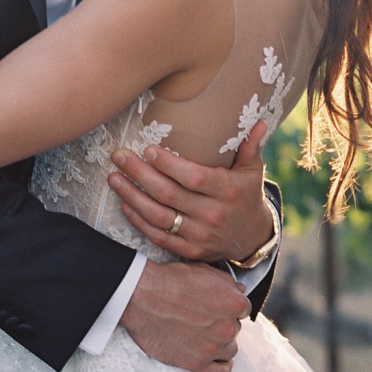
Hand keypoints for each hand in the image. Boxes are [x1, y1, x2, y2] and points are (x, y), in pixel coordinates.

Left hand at [108, 121, 274, 264]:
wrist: (251, 237)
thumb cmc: (247, 195)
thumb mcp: (253, 170)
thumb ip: (251, 146)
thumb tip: (258, 120)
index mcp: (228, 191)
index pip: (193, 177)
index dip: (168, 164)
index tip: (148, 149)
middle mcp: (212, 214)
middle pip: (168, 194)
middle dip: (139, 174)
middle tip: (120, 157)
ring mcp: (199, 235)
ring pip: (158, 216)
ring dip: (132, 196)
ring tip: (114, 178)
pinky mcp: (189, 251)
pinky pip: (158, 236)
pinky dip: (139, 221)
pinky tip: (125, 204)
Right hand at [120, 259, 249, 371]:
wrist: (142, 298)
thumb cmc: (170, 282)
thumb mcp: (204, 272)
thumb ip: (228, 283)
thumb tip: (240, 290)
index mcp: (233, 303)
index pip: (243, 309)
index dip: (230, 308)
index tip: (220, 309)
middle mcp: (227, 327)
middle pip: (235, 329)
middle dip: (223, 324)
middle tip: (206, 320)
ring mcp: (213, 347)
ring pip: (230, 350)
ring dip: (222, 344)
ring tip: (209, 339)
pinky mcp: (196, 363)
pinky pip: (220, 371)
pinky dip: (222, 366)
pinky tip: (219, 362)